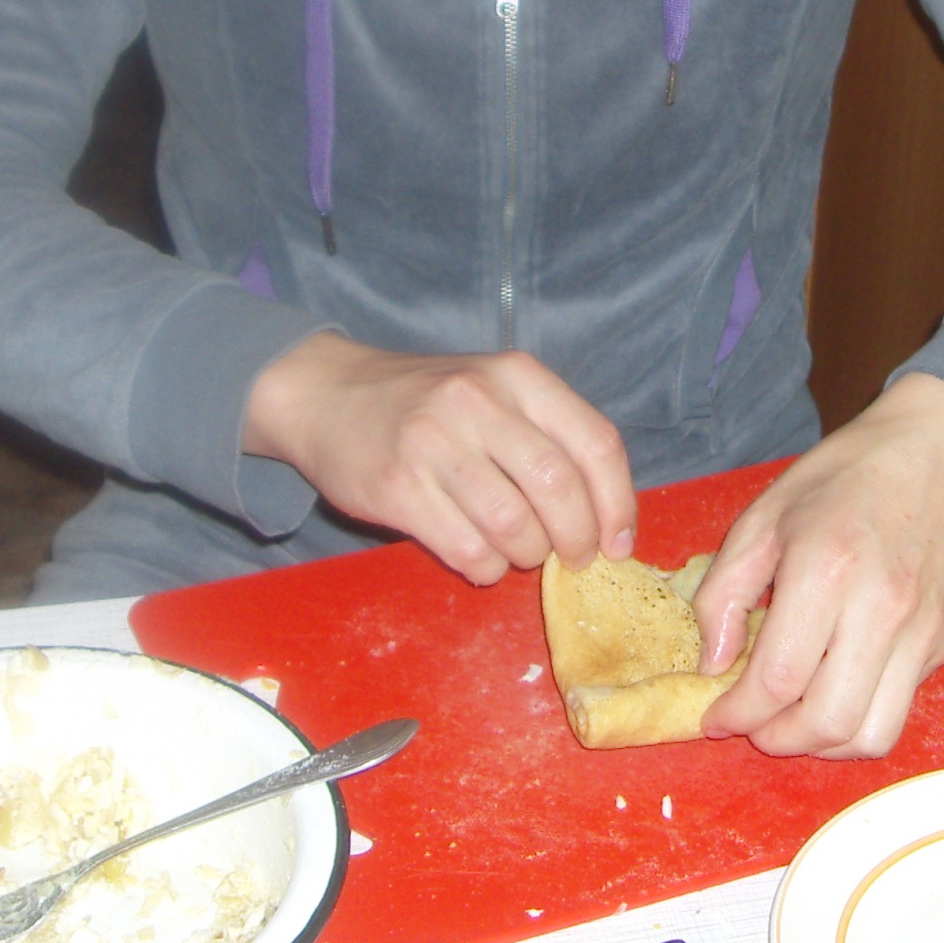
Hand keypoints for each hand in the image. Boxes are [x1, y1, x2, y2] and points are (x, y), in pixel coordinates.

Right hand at [243, 333, 636, 584]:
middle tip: (571, 557)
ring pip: (514, 526)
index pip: (596, 443)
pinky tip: (479, 557)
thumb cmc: (426, 403)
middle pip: (559, 488)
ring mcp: (434, 443)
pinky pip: (467, 550)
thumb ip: (547, 437)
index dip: (617, 504)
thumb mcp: (492, 391)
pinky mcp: (397, 487)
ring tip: (517, 551)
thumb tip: (605, 521)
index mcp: (517, 375)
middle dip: (576, 539)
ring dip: (527, 555)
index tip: (617, 543)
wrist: (325, 394)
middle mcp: (478, 401)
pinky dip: (486, 568)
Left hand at [690, 373, 943, 757]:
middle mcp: (881, 609)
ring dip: (821, 745)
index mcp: (826, 570)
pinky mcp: (940, 645)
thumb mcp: (763, 517)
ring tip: (792, 720)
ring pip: (871, 735)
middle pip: (827, 722)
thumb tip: (714, 664)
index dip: (736, 714)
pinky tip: (830, 688)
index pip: (778, 679)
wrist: (935, 454)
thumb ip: (724, 592)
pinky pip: (898, 711)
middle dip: (777, 740)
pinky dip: (856, 720)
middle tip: (752, 724)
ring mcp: (919, 632)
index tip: (714, 716)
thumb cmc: (842, 478)